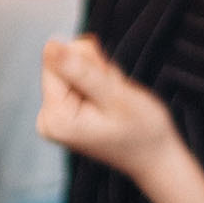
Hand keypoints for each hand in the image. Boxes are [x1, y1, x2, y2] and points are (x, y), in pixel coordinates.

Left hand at [37, 35, 182, 183]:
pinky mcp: (64, 112)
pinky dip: (99, 82)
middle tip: (116, 94)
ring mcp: (54, 117)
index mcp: (55, 118)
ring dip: (100, 76)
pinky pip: (78, 78)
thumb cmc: (143, 131)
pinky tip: (111, 101)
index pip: (56, 61)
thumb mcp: (116, 97)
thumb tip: (50, 45)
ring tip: (116, 100)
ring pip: (73, 68)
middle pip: (62, 63)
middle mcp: (47, 119)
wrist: (156, 157)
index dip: (88, 63)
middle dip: (95, 70)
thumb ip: (82, 71)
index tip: (108, 84)